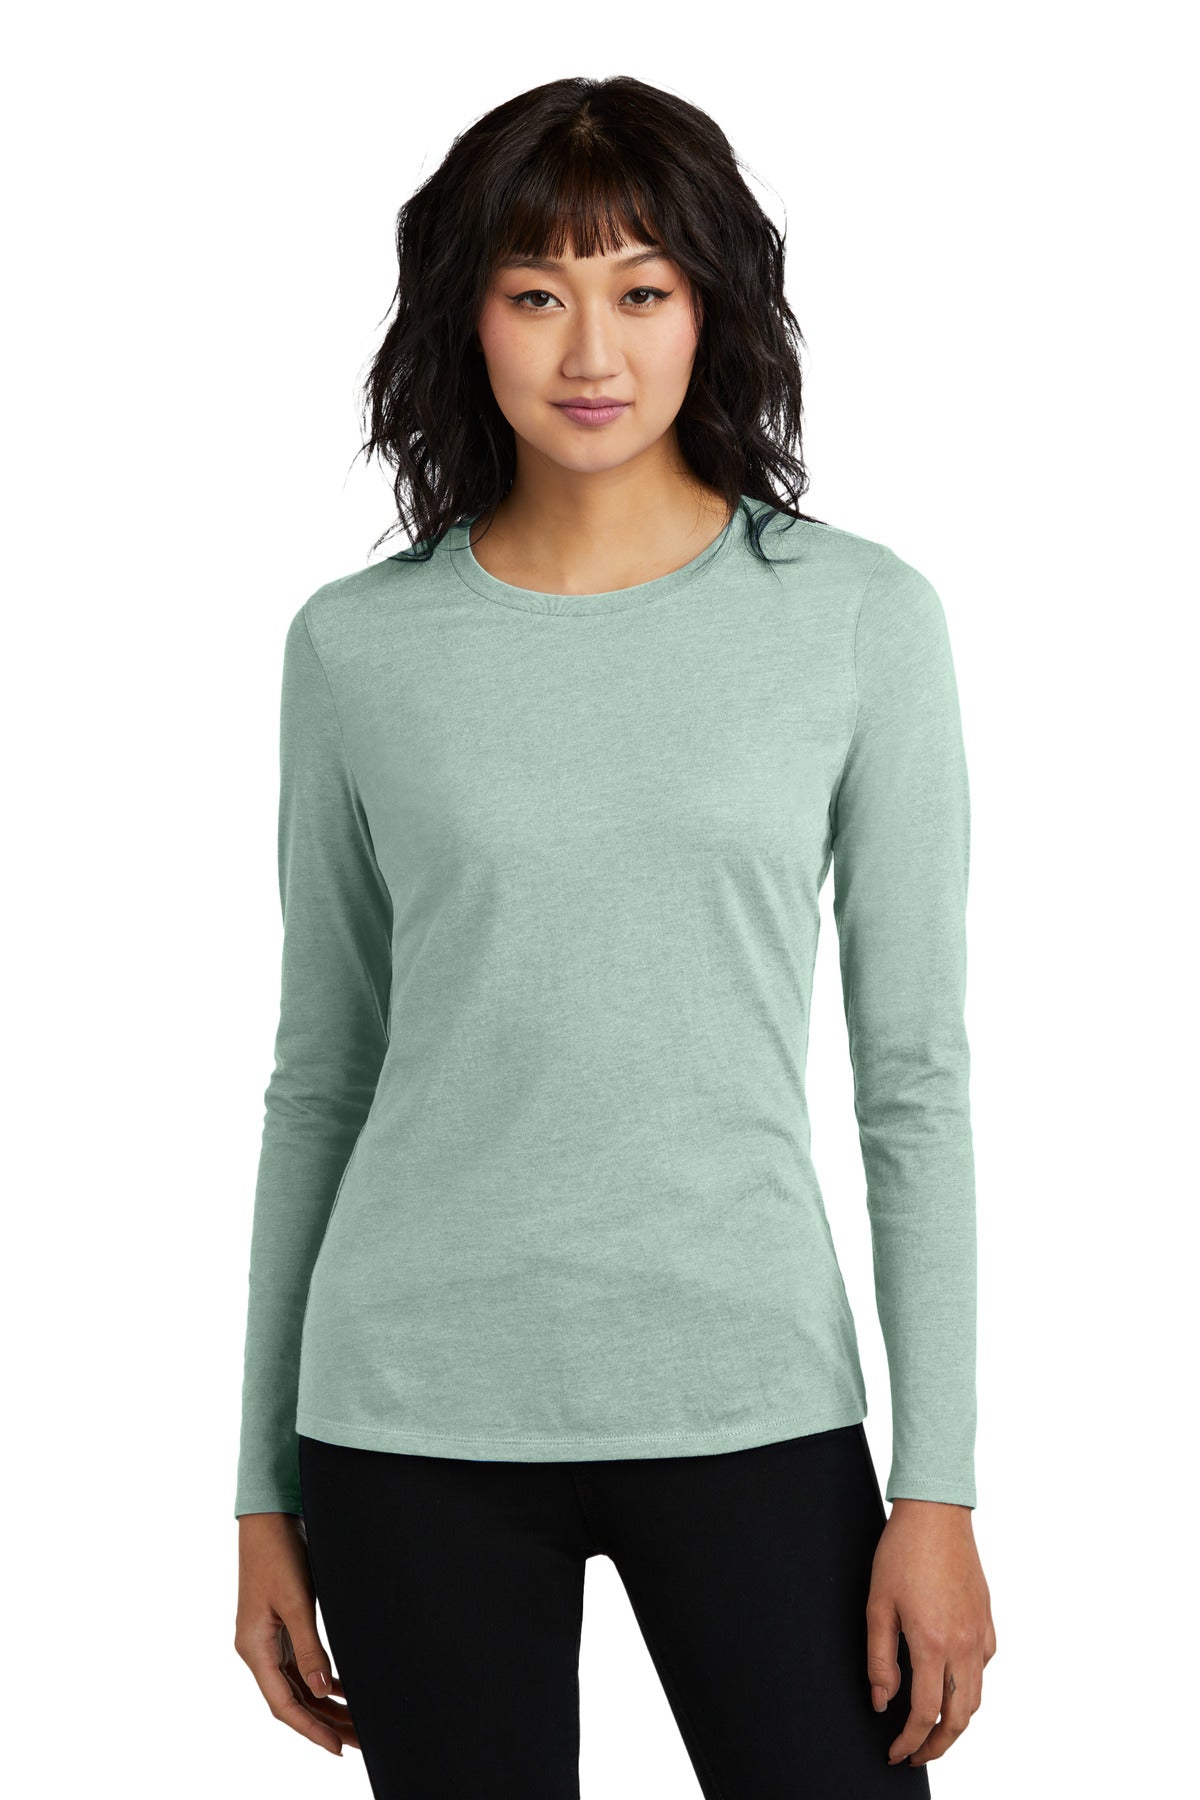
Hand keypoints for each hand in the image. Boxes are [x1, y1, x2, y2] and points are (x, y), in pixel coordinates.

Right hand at [234, 1512, 359, 1756]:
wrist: (270, 1518)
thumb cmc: (279, 1553)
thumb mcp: (297, 1601)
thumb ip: (310, 1647)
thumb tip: (323, 1691)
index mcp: (254, 1649)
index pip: (283, 1704)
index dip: (310, 1729)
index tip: (337, 1748)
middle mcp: (258, 1650)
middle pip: (293, 1699)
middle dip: (324, 1722)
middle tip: (358, 1741)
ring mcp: (268, 1640)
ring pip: (298, 1685)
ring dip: (324, 1704)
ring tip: (356, 1722)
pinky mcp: (280, 1627)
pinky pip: (300, 1665)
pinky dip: (321, 1680)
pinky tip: (344, 1689)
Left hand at [865, 1498, 995, 1767]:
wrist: (936, 1514)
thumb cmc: (902, 1552)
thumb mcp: (877, 1605)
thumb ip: (879, 1659)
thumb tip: (882, 1701)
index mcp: (933, 1643)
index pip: (925, 1714)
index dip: (910, 1742)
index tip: (896, 1753)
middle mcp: (963, 1645)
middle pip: (959, 1718)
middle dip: (938, 1746)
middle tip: (917, 1755)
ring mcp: (980, 1633)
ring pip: (976, 1698)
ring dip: (957, 1722)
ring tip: (933, 1730)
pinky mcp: (987, 1620)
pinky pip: (984, 1668)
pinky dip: (969, 1688)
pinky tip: (951, 1683)